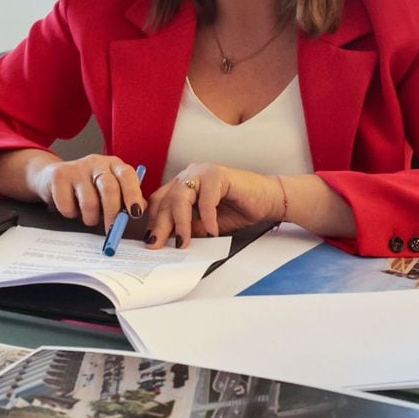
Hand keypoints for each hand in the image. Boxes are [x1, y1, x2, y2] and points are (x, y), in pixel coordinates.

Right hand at [25, 154, 147, 228]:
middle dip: (113, 214)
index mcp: (114, 164)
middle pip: (109, 189)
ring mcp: (77, 168)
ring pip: (89, 202)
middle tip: (112, 229)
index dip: (133, 194)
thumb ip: (126, 198)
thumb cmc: (88, 187)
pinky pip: (68, 205)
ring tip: (89, 218)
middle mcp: (96, 163)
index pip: (127, 175)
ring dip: (90, 218)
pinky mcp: (59, 177)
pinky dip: (71, 214)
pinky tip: (72, 209)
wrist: (53, 177)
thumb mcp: (109, 190)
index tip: (135, 214)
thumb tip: (140, 209)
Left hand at [143, 163, 284, 247]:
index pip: (161, 201)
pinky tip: (212, 231)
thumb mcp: (207, 224)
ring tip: (183, 242)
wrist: (268, 199)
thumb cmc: (239, 209)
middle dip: (161, 225)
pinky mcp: (219, 174)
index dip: (153, 221)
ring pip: (181, 197)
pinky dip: (207, 217)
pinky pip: (206, 198)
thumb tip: (171, 241)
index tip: (150, 240)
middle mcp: (190, 175)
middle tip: (157, 245)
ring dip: (180, 222)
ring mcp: (203, 172)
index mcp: (184, 184)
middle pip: (167, 200)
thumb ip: (190, 228)